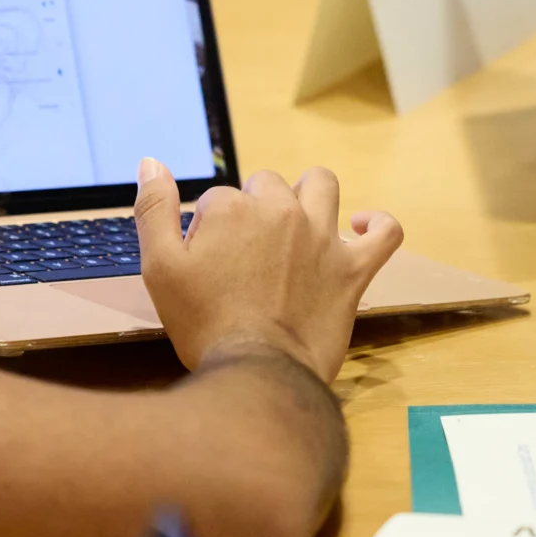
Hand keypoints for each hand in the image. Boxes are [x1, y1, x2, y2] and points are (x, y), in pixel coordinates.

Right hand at [135, 158, 402, 380]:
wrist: (256, 373)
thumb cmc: (204, 325)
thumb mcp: (160, 268)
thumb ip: (154, 210)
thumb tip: (150, 162)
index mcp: (234, 208)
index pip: (219, 199)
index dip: (209, 231)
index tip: (208, 266)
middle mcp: (282, 211)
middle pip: (267, 187)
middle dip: (253, 211)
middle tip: (244, 257)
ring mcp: (323, 237)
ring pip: (321, 186)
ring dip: (307, 195)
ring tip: (294, 225)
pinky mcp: (354, 268)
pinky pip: (385, 231)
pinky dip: (377, 223)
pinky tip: (361, 226)